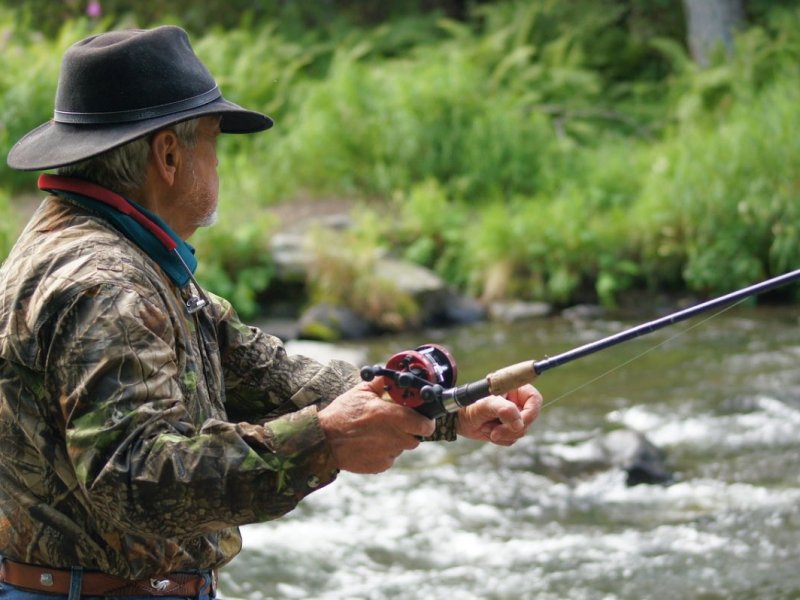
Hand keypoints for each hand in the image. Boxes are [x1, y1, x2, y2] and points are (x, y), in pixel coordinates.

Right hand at [318, 377, 434, 473]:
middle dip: (411, 430)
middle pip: (416, 437)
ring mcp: (387, 453)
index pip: (425, 425)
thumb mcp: (361, 392)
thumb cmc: (342, 413)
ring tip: (378, 432)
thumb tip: (394, 375)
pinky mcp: (380, 466)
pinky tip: (370, 443)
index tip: (422, 417)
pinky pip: (390, 458)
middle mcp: (393, 437)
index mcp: (390, 416)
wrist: (323, 440)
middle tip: (397, 423)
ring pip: (402, 447)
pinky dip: (385, 451)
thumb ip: (382, 383)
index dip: (426, 421)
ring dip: (397, 440)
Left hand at [456, 384, 541, 445]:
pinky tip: (488, 432)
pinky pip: (513, 439)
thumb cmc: (469, 406)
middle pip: (529, 419)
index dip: (531, 412)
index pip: (534, 399)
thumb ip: (503, 410)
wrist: (458, 419)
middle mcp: (515, 402)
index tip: (519, 422)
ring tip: (487, 427)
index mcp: (513, 389)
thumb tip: (519, 423)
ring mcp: (512, 416)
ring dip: (504, 434)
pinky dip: (501, 439)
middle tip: (495, 431)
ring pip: (521, 431)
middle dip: (511, 428)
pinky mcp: (508, 429)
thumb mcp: (485, 405)